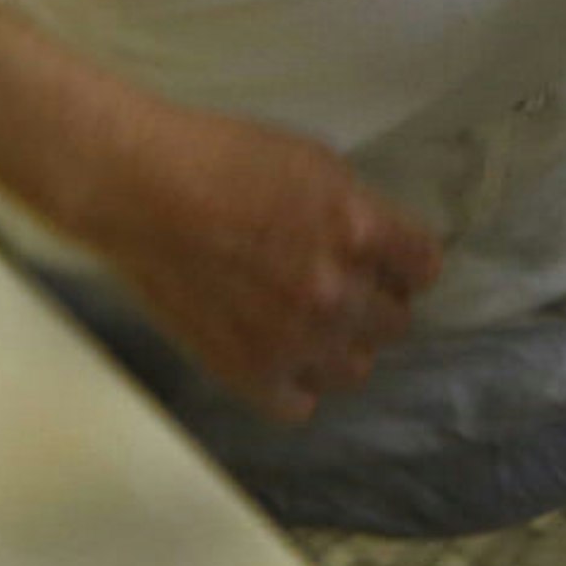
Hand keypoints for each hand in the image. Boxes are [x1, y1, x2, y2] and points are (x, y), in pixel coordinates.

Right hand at [63, 99, 443, 423]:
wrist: (140, 191)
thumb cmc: (219, 160)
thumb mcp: (313, 162)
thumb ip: (358, 210)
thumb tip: (383, 244)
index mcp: (358, 230)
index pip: (424, 267)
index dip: (406, 261)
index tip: (391, 262)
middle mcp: (335, 292)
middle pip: (395, 323)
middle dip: (375, 302)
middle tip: (343, 287)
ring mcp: (292, 339)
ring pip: (354, 369)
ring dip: (340, 347)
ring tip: (310, 324)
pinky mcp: (247, 373)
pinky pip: (299, 405)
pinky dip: (293, 384)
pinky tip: (278, 355)